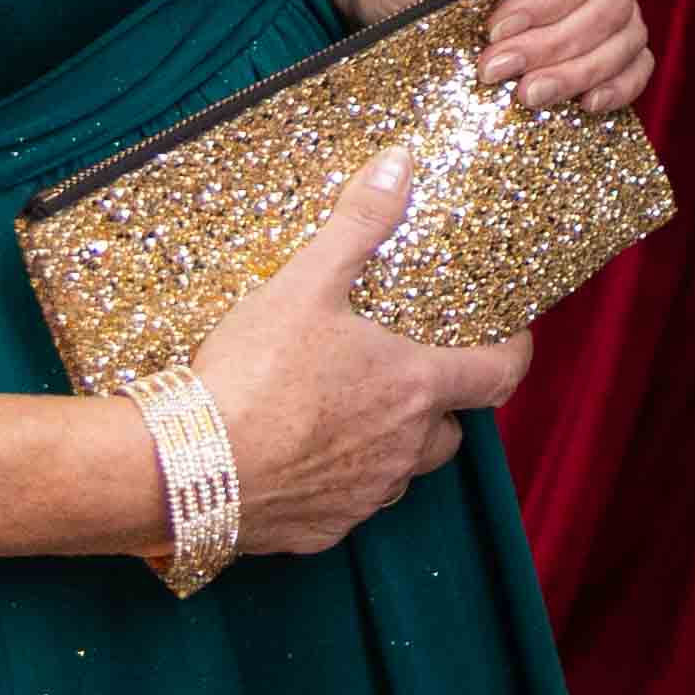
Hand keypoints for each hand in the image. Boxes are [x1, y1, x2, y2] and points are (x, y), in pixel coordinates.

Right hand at [182, 151, 533, 559]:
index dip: (513, 354)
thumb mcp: (306, 283)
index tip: (508, 337)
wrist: (182, 470)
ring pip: (401, 472)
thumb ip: (359, 223)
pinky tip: (300, 455)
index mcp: (414, 387)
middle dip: (439, 405)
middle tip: (407, 372)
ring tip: (348, 410)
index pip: (500, 375)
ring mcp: (362, 496)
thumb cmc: (252, 375)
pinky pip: (349, 506)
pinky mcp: (319, 531)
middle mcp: (402, 449)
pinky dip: (339, 482)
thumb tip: (401, 163)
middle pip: (451, 432)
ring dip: (390, 445)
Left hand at [335, 0, 653, 117]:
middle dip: (557, 45)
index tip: (497, 29)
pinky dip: (621, 85)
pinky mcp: (600, 43)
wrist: (396, 4)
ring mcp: (599, 2)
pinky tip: (586, 104)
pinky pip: (636, 62)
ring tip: (526, 96)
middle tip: (494, 71)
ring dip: (581, 72)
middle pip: (609, 2)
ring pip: (626, 36)